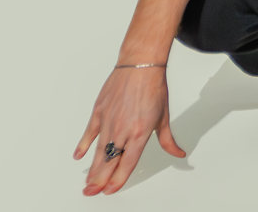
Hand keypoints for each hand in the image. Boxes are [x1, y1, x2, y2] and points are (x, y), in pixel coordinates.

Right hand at [74, 66, 183, 194]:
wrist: (140, 66)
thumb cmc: (153, 88)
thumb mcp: (163, 117)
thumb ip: (168, 140)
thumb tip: (178, 153)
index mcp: (140, 133)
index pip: (128, 163)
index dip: (118, 179)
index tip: (111, 190)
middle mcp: (122, 130)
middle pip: (109, 162)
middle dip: (100, 180)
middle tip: (93, 192)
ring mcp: (108, 122)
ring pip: (98, 152)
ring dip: (92, 169)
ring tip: (87, 183)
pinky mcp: (98, 112)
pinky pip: (89, 133)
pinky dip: (83, 145)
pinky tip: (79, 156)